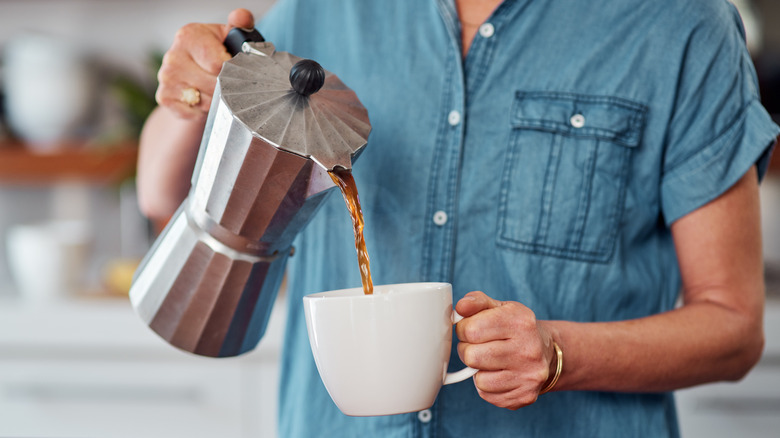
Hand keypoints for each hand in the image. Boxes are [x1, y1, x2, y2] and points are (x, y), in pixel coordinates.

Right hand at [155, 8, 253, 118]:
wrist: (194, 73)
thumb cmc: (216, 52)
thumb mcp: (229, 36)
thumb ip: (240, 25)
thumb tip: (241, 16)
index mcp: (189, 35)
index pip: (219, 64)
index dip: (233, 70)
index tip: (234, 67)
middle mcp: (173, 56)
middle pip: (213, 85)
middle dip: (227, 87)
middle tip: (228, 80)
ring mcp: (166, 78)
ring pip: (206, 102)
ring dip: (217, 100)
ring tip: (215, 88)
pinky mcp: (164, 98)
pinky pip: (195, 113)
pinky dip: (204, 111)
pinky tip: (203, 97)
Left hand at [455, 291, 555, 408]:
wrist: (546, 352)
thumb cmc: (516, 327)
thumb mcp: (500, 307)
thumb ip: (477, 302)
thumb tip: (460, 307)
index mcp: (520, 322)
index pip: (471, 329)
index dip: (463, 330)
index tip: (470, 329)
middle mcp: (528, 350)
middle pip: (471, 356)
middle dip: (467, 350)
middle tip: (477, 346)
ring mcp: (528, 375)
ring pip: (478, 379)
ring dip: (477, 370)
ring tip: (489, 360)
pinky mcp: (525, 395)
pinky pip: (487, 394)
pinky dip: (487, 385)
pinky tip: (498, 374)